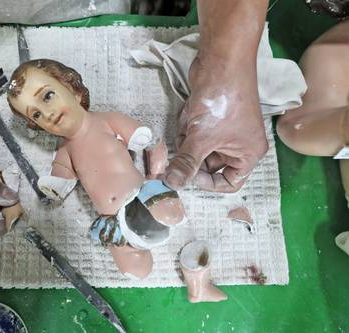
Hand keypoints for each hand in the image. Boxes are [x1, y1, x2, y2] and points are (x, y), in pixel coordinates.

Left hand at [164, 55, 267, 191]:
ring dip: (188, 138)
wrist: (221, 62)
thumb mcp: (202, 138)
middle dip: (192, 155)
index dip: (207, 183)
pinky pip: (193, 133)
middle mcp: (239, 145)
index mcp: (248, 154)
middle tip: (182, 145)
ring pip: (197, 149)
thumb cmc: (222, 101)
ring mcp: (224, 131)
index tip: (188, 175)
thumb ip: (186, 163)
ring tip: (191, 122)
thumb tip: (172, 184)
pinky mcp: (210, 119)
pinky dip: (187, 125)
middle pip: (209, 166)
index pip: (229, 183)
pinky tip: (190, 111)